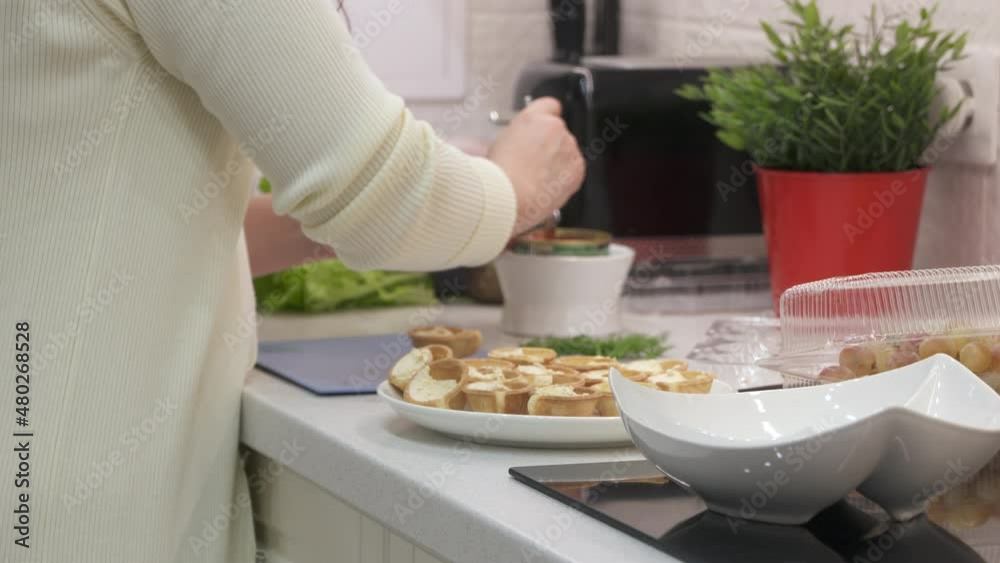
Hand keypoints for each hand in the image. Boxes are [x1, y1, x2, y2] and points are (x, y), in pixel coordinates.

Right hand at [488, 98, 584, 234]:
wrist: (511, 196)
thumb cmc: (498, 173)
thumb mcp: (498, 144)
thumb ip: (517, 138)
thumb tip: (520, 147)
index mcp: (533, 117)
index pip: (549, 105)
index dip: (545, 119)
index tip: (541, 130)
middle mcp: (555, 127)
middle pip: (558, 132)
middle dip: (550, 145)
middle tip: (533, 164)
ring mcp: (569, 147)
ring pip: (567, 151)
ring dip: (557, 162)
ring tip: (538, 180)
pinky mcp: (578, 168)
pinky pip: (574, 170)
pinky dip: (564, 178)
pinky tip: (548, 186)